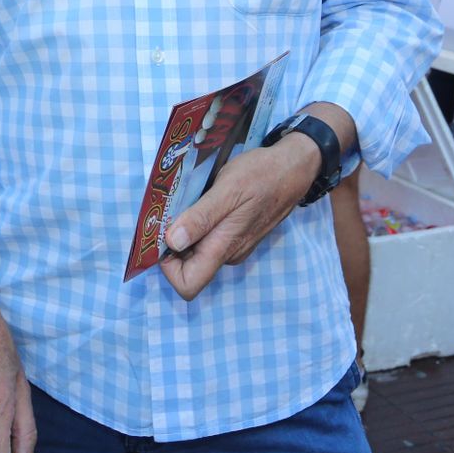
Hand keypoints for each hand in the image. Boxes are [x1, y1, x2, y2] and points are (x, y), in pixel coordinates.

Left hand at [160, 137, 314, 300]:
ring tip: (186, 200)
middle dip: (172, 243)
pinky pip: (209, 237)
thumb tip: (172, 243)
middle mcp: (228, 253)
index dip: (167, 267)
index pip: (188, 284)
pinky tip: (201, 199)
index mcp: (224, 248)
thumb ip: (200, 218)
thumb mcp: (227, 190)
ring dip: (185, 230)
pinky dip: (198, 223)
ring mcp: (234, 244)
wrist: (292, 167)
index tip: (161, 236)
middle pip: (188, 266)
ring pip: (197, 250)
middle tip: (169, 210)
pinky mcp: (237, 233)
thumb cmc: (260, 175)